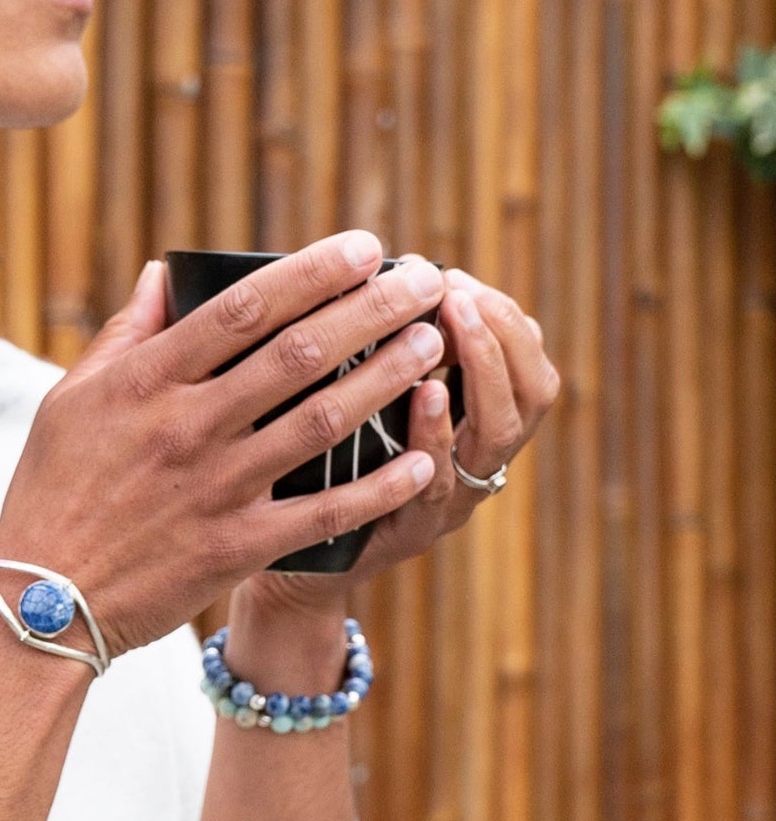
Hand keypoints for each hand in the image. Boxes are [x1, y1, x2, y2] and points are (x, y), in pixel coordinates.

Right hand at [0, 234, 449, 658]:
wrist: (43, 597)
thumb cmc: (55, 485)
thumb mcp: (73, 395)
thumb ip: (127, 330)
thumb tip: (164, 272)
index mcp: (149, 379)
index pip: (244, 307)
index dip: (311, 272)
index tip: (363, 246)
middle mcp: (190, 424)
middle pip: (298, 353)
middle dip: (370, 309)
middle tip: (424, 280)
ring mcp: (218, 487)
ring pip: (322, 421)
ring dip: (385, 379)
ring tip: (431, 344)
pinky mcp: (237, 546)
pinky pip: (323, 512)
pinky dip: (377, 487)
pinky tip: (421, 458)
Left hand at [239, 260, 560, 618]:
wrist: (291, 558)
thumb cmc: (328, 459)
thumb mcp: (361, 395)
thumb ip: (380, 345)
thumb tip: (373, 263)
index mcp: (471, 423)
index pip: (527, 364)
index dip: (503, 319)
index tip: (456, 278)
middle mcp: (474, 462)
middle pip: (530, 397)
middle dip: (499, 336)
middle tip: (458, 294)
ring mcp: (446, 501)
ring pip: (493, 440)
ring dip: (477, 375)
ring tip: (448, 331)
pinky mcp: (403, 532)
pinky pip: (431, 489)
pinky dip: (432, 438)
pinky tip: (422, 397)